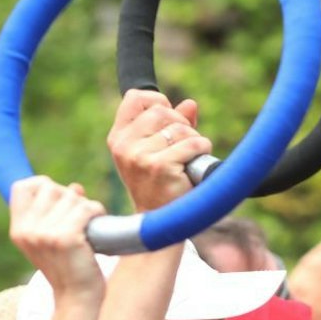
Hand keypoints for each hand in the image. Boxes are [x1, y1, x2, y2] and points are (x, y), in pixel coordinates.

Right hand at [7, 177, 105, 296]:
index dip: (42, 185)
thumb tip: (75, 187)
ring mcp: (45, 234)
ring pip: (72, 197)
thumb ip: (56, 212)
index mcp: (19, 230)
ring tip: (89, 226)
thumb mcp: (51, 238)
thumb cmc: (68, 265)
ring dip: (87, 207)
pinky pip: (87, 207)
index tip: (59, 199)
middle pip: (51, 188)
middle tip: (79, 218)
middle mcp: (27, 230)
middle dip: (70, 197)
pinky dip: (98, 212)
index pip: (22, 187)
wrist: (76, 296)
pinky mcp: (66, 238)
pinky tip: (98, 224)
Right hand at [107, 89, 211, 211]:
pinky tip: (194, 166)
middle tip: (183, 146)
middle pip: (162, 110)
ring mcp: (139, 156)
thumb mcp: (158, 150)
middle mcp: (124, 145)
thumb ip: (173, 124)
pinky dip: (202, 151)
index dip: (158, 102)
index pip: (135, 98)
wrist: (157, 221)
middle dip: (181, 124)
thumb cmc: (160, 184)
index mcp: (119, 137)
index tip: (169, 119)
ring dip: (194, 141)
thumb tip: (190, 105)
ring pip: (180, 128)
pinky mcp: (159, 166)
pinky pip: (192, 144)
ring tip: (188, 159)